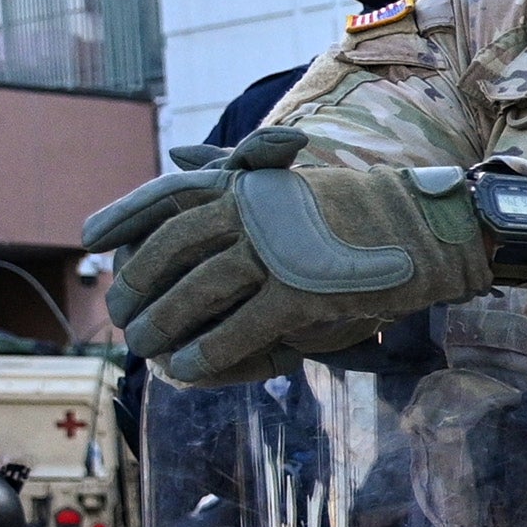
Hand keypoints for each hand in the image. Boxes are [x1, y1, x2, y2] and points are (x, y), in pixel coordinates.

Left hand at [95, 128, 490, 382]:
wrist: (435, 229)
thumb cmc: (368, 212)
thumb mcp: (295, 185)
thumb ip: (240, 175)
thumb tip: (183, 156)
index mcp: (250, 183)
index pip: (168, 195)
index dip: (123, 217)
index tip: (91, 239)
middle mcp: (254, 210)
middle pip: (171, 250)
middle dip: (139, 286)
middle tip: (124, 315)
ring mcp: (278, 252)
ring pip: (199, 293)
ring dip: (166, 325)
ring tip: (148, 350)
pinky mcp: (303, 293)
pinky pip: (241, 329)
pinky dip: (211, 353)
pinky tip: (190, 370)